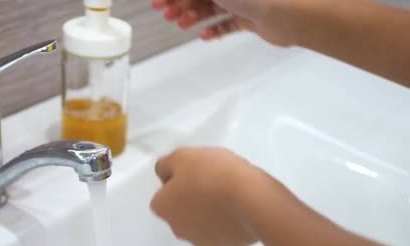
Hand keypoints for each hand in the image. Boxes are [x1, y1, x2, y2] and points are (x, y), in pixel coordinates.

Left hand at [150, 147, 257, 245]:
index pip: (162, 197)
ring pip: (202, 225)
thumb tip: (164, 174)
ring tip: (229, 196)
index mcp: (163, 209)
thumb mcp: (183, 156)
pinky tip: (240, 209)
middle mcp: (178, 230)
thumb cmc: (212, 174)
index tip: (192, 173)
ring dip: (209, 214)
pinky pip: (224, 233)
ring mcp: (203, 243)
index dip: (175, 184)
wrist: (251, 198)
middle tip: (210, 183)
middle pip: (180, 213)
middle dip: (191, 201)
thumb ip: (166, 165)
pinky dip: (228, 224)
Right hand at [151, 0, 299, 45]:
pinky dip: (215, 30)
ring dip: (195, 16)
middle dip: (182, 2)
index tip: (160, 0)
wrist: (290, 12)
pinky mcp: (252, 19)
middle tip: (165, 14)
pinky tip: (204, 37)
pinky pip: (229, 24)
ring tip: (181, 26)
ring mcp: (246, 0)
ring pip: (214, 7)